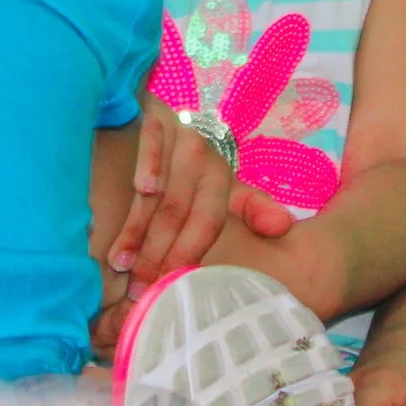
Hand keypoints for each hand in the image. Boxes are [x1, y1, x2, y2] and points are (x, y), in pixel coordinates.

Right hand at [110, 95, 296, 294]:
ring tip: (120, 262)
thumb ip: (249, 208)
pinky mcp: (152, 118)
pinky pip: (151, 146)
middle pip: (178, 213)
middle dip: (156, 255)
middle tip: (137, 289)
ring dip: (139, 229)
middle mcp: (202, 155)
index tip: (168, 286)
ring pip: (161, 191)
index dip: (187, 255)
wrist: (152, 115)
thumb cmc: (183, 165)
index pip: (207, 222)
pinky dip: (147, 168)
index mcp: (218, 176)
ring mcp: (177, 135)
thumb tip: (284, 227)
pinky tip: (139, 190)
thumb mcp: (219, 186)